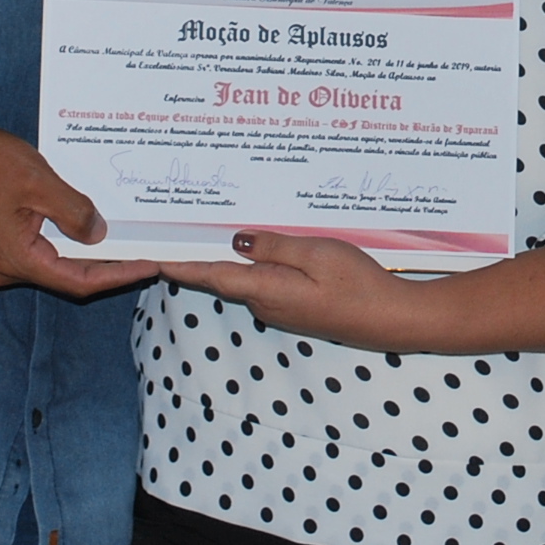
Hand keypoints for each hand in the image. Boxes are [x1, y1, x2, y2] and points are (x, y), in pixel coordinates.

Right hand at [0, 112, 158, 299]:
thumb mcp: (37, 181)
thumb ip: (73, 212)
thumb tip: (100, 236)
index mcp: (14, 260)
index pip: (78, 280)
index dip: (118, 274)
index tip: (150, 264)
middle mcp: (2, 269)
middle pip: (66, 275)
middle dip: (106, 263)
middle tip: (145, 249)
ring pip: (51, 261)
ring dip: (83, 250)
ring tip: (122, 237)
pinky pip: (35, 248)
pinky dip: (62, 239)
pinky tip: (84, 223)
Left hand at [158, 231, 417, 350]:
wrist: (392, 319)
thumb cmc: (358, 284)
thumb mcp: (317, 254)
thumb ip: (274, 247)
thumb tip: (235, 241)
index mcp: (266, 289)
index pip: (211, 275)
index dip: (180, 263)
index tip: (152, 252)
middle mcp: (266, 303)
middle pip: (223, 276)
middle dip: (201, 254)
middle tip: (179, 226)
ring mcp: (282, 308)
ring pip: (245, 279)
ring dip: (229, 259)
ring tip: (212, 228)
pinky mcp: (297, 308)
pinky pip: (266, 282)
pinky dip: (255, 266)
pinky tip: (259, 248)